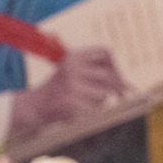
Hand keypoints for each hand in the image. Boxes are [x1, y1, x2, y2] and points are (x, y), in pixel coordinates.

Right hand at [8, 45, 129, 144]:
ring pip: (104, 93)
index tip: (118, 76)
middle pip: (108, 74)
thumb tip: (128, 85)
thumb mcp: (72, 72)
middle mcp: (72, 67)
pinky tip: (82, 109)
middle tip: (122, 94)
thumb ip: (95, 73)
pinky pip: (96, 107)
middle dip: (117, 86)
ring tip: (87, 102)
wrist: (35, 107)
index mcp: (73, 56)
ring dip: (101, 100)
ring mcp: (72, 84)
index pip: (104, 52)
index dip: (114, 65)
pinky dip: (93, 110)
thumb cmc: (58, 90)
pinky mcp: (72, 101)